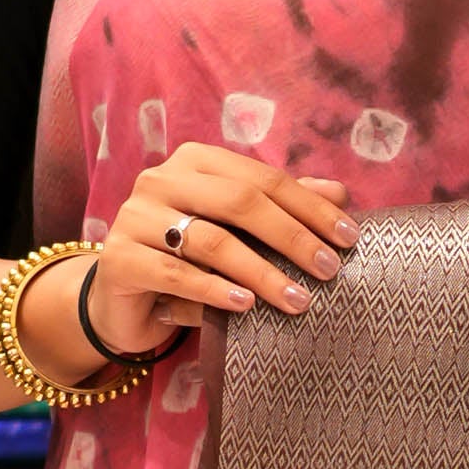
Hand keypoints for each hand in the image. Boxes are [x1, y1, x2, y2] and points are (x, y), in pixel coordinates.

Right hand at [84, 145, 359, 355]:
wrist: (125, 302)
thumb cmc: (191, 262)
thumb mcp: (240, 235)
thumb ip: (283, 208)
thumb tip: (340, 192)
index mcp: (196, 162)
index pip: (264, 178)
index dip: (311, 207)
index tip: (350, 239)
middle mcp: (161, 179)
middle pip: (240, 202)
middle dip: (292, 237)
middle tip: (330, 271)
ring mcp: (134, 216)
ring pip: (211, 240)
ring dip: (261, 272)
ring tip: (297, 300)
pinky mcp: (118, 258)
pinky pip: (175, 273)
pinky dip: (214, 290)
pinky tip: (245, 305)